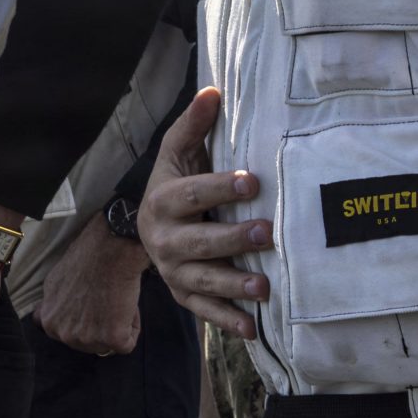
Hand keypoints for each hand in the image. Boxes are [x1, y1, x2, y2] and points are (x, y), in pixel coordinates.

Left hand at [36, 220, 150, 355]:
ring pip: (108, 345)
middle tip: (105, 300)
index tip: (91, 303)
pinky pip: (127, 343)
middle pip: (89, 343)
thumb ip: (51, 305)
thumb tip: (43, 317)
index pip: (69, 334)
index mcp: (49, 322)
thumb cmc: (84, 260)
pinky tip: (127, 304)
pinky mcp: (112, 339)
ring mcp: (88, 339)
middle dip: (100, 326)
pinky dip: (132, 326)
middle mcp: (65, 335)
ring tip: (115, 300)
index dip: (84, 319)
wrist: (108, 250)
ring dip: (117, 326)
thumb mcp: (53, 283)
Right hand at [137, 88, 270, 339]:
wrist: (149, 225)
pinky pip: (204, 312)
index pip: (192, 194)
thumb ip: (193, 125)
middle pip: (199, 242)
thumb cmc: (176, 184)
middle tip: (268, 232)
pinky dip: (227, 321)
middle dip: (233, 239)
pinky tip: (252, 328)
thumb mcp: (177, 152)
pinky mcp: (184, 295)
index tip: (253, 181)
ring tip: (264, 286)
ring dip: (232, 286)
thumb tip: (214, 89)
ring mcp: (173, 270)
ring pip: (202, 280)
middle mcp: (163, 239)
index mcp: (162, 201)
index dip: (220, 188)